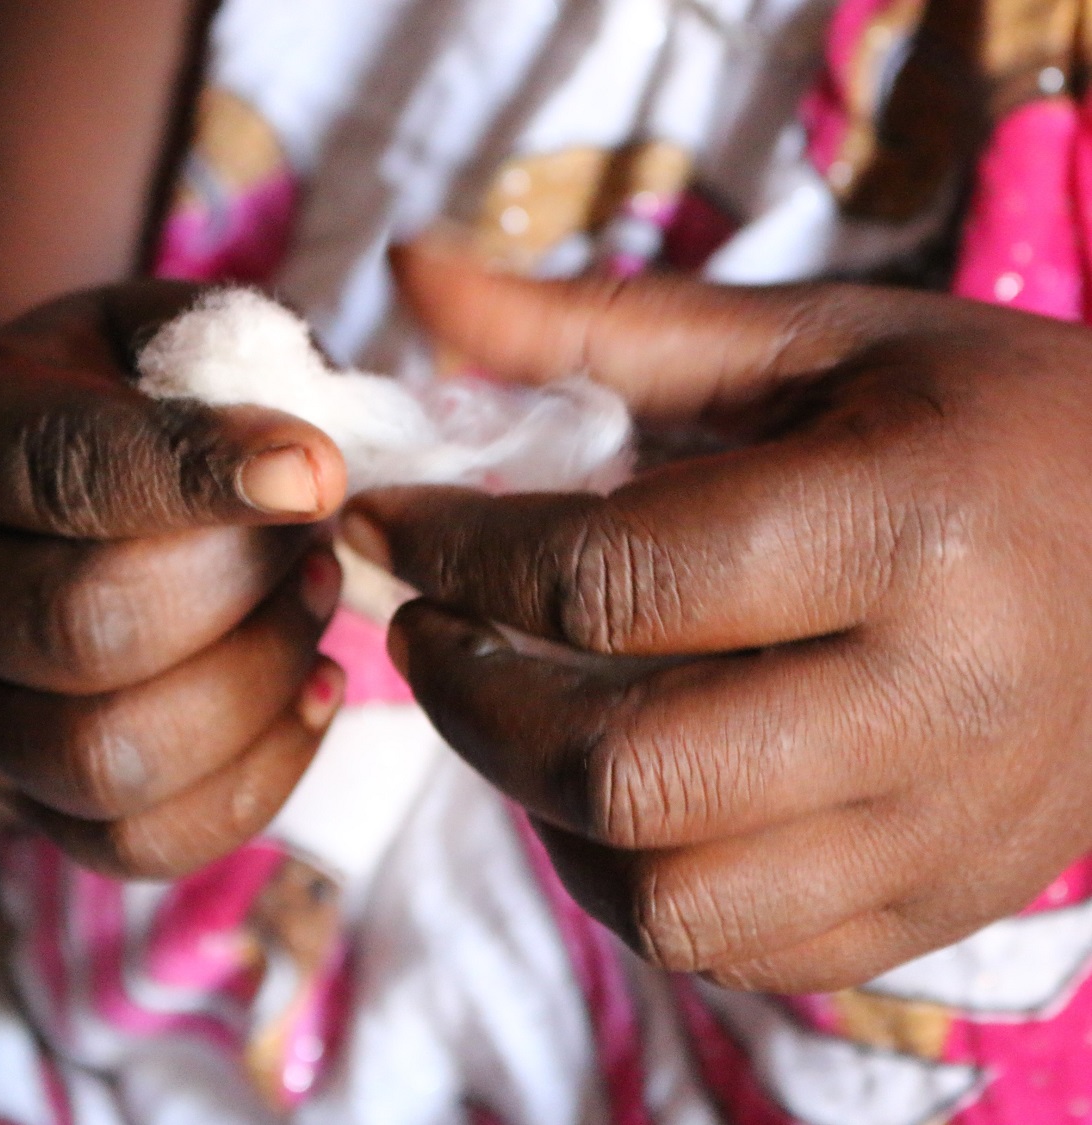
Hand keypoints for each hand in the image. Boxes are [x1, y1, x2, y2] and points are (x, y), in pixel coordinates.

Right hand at [0, 281, 347, 879]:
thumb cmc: (92, 408)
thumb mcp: (139, 334)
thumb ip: (226, 344)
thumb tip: (325, 435)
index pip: (59, 469)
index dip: (197, 473)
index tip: (320, 470)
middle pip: (83, 628)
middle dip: (241, 585)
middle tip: (317, 537)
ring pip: (107, 758)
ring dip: (255, 683)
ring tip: (313, 604)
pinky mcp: (30, 803)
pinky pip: (140, 845)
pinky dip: (258, 780)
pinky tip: (311, 690)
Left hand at [342, 239, 1091, 991]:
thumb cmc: (978, 417)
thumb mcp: (810, 341)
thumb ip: (602, 326)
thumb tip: (413, 276)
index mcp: (909, 520)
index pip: (613, 578)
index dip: (458, 553)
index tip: (390, 522)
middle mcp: (940, 698)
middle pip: (622, 767)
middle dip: (471, 701)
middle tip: (427, 627)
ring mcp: (948, 829)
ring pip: (666, 893)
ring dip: (539, 805)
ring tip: (514, 710)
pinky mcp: (940, 903)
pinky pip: (735, 948)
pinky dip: (629, 879)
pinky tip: (613, 791)